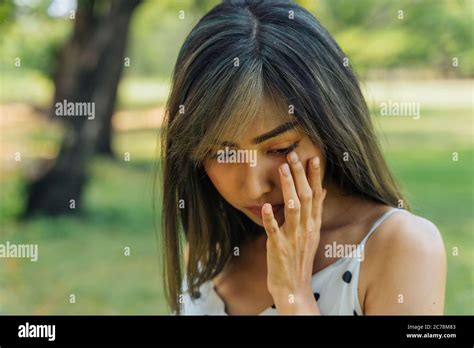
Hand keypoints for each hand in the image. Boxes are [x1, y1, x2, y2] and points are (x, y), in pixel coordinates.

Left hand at [261, 151, 326, 313]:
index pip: (316, 195)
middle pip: (305, 197)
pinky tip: (266, 206)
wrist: (294, 286)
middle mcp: (306, 228)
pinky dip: (271, 218)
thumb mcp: (311, 233)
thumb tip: (321, 191)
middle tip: (292, 155)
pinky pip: (275, 231)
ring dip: (288, 188)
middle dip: (300, 175)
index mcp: (313, 224)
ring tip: (282, 170)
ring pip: (293, 209)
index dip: (314, 176)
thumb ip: (313, 212)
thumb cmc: (299, 258)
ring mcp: (293, 238)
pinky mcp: (279, 247)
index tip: (312, 157)